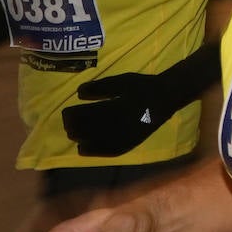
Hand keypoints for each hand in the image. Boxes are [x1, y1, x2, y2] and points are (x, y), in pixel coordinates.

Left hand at [62, 44, 219, 156]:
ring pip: (97, 141)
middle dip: (74, 127)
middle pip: (89, 129)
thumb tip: (78, 93)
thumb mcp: (121, 81)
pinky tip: (83, 149)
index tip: (65, 112)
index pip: (87, 114)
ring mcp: (125, 135)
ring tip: (73, 135)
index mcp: (116, 107)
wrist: (167, 97)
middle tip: (67, 124)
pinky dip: (94, 151)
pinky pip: (109, 151)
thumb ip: (100, 87)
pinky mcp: (131, 142)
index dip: (73, 115)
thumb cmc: (142, 86)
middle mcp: (119, 124)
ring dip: (81, 139)